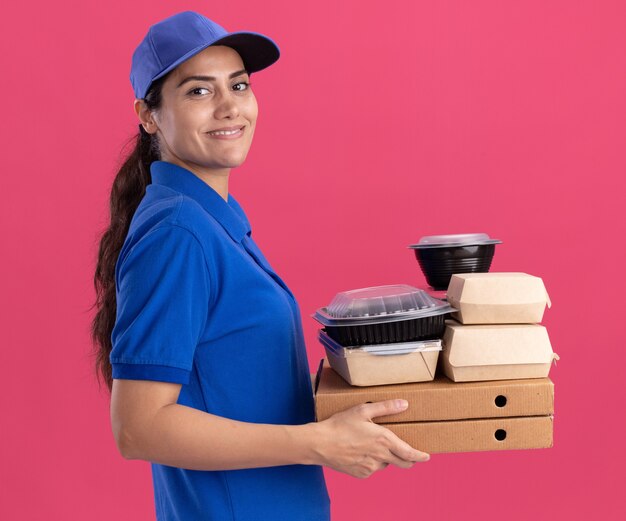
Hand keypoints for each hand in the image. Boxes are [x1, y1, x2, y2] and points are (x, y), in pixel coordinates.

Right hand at [311, 399, 429, 478]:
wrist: (320, 444)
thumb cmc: (340, 425)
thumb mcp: (363, 410)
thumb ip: (386, 408)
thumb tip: (404, 404)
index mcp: (384, 440)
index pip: (409, 453)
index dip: (420, 456)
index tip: (427, 457)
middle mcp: (380, 456)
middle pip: (402, 463)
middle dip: (408, 460)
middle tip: (407, 453)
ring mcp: (370, 468)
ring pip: (385, 464)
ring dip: (385, 457)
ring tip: (371, 445)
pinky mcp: (361, 474)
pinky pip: (372, 469)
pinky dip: (371, 462)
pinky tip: (360, 452)